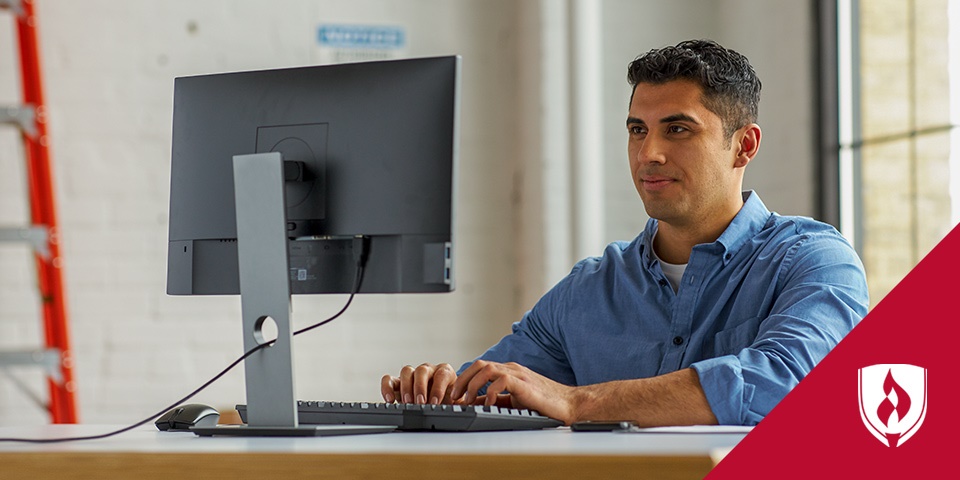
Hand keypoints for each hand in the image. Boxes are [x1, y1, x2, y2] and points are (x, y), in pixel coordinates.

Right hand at [380, 363, 457, 404]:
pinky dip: (387, 388)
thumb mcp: (458, 404)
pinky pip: (389, 379)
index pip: (441, 375)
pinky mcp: (399, 382)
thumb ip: (459, 405)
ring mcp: (413, 375)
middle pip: (422, 371)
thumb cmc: (449, 402)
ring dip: (406, 387)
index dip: (438, 388)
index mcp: (445, 372)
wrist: (439, 403)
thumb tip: (464, 409)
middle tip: (420, 403)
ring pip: (406, 371)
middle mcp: (429, 370)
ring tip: (407, 403)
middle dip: (420, 388)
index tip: (435, 403)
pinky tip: (389, 400)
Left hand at [450, 360, 578, 424]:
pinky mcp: (526, 384)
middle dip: (463, 379)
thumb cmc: (545, 403)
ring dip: (473, 384)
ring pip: (487, 369)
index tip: (455, 395)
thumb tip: (476, 405)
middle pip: (479, 364)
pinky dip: (491, 391)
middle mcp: (512, 369)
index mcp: (508, 372)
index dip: (464, 379)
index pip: (480, 368)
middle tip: (454, 397)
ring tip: (467, 400)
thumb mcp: (515, 402)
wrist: (570, 404)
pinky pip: (502, 380)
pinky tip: (488, 404)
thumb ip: (498, 400)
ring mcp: (519, 374)